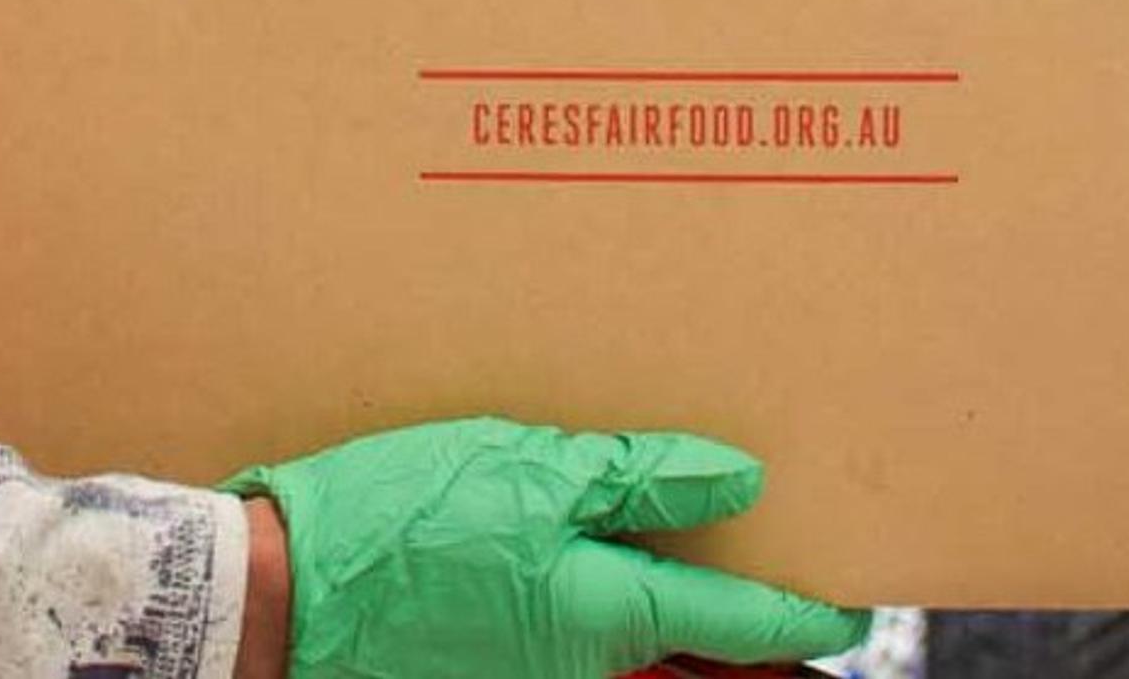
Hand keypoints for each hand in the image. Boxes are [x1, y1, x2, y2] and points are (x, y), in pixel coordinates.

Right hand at [228, 418, 867, 678]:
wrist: (276, 592)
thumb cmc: (397, 521)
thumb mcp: (529, 469)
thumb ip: (638, 477)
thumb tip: (738, 481)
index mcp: (607, 612)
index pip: (743, 624)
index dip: (807, 616)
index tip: (852, 610)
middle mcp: (584, 662)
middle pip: (691, 637)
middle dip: (737, 611)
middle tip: (781, 574)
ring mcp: (536, 670)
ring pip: (630, 631)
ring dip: (661, 594)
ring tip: (676, 529)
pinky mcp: (493, 660)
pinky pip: (571, 629)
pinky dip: (595, 588)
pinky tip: (582, 535)